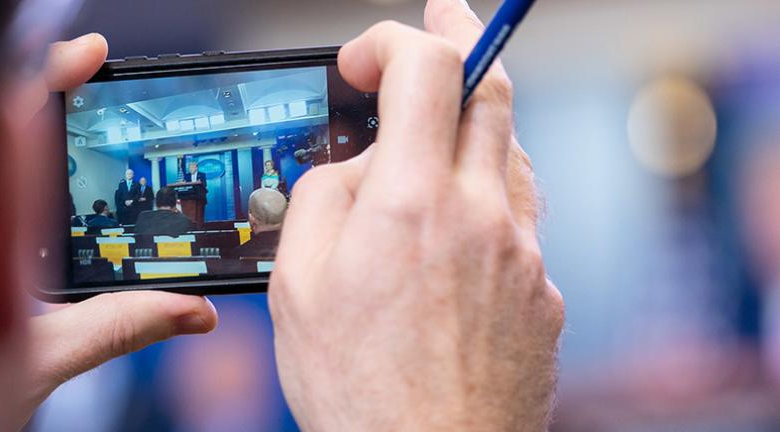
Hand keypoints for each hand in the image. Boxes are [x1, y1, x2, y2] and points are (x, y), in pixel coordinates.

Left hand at [19, 34, 217, 423]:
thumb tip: (192, 309)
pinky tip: (41, 199)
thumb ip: (116, 326)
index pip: (2, 122)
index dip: (48, 78)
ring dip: (28, 145)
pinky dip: (12, 184)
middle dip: (46, 106)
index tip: (91, 56)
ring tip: (79, 139)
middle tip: (95, 93)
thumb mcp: (39, 364)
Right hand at [268, 1, 563, 429]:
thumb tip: (353, 163)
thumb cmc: (359, 392)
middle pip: (490, 87)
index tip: (363, 60)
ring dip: (476, 119)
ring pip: (511, 148)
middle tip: (442, 18)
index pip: (425, 68)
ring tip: (435, 133)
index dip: (392, 39)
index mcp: (411, 204)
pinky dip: (489, 192)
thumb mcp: (297, 287)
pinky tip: (459, 220)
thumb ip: (322, 199)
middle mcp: (480, 215)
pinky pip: (520, 214)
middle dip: (461, 38)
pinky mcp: (543, 290)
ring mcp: (522, 252)